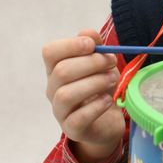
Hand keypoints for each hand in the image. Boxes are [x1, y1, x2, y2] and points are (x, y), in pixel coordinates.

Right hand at [43, 29, 124, 162]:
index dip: (70, 45)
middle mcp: (53, 89)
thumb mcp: (102, 64)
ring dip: (95, 83)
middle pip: (62, 71)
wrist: (107, 120)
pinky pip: (78, 117)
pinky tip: (108, 100)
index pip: (50, 52)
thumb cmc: (101, 86)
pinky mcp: (72, 128)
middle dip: (92, 63)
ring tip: (112, 80)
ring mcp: (60, 110)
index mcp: (57, 68)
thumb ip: (96, 47)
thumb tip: (89, 34)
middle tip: (112, 62)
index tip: (92, 45)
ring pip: (67, 94)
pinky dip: (97, 106)